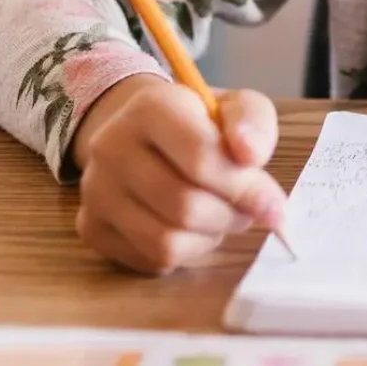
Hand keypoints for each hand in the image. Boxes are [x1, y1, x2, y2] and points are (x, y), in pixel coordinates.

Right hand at [72, 75, 286, 274]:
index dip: (245, 187)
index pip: (200, 157)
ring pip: (166, 241)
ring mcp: (96, 191)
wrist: (145, 130)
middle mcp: (112, 148)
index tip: (275, 204)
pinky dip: (187, 252)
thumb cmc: (200, 120)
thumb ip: (253, 122)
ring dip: (211, 237)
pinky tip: (196, 228)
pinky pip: (150, 260)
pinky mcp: (91, 227)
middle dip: (231, 215)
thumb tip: (251, 156)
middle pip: (184, 205)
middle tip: (250, 210)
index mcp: (150, 107)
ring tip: (225, 216)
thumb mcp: (236, 106)